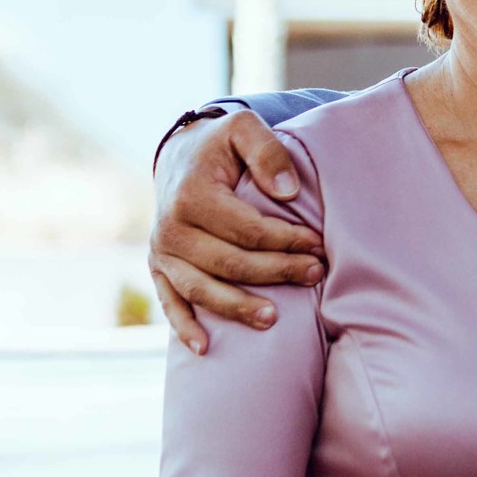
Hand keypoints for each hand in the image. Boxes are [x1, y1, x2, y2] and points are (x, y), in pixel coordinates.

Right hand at [148, 108, 324, 353]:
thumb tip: (288, 192)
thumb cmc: (222, 144)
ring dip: (238, 307)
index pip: (247, 229)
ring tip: (274, 318)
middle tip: (316, 273)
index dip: (286, 240)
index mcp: (191, 194)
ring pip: (202, 289)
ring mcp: (161, 253)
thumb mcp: (244, 129)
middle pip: (229, 262)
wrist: (181, 155)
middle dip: (276, 271)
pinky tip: (206, 348)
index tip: (319, 244)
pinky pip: (170, 303)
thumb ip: (268, 152)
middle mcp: (170, 228)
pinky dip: (185, 327)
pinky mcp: (158, 269)